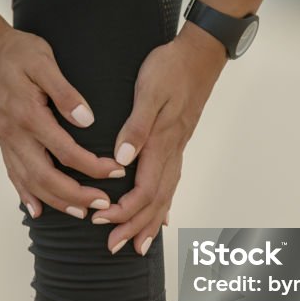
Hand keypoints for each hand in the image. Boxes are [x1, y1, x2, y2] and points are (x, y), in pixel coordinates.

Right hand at [0, 26, 125, 218]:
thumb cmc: (16, 51)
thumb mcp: (43, 61)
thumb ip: (64, 92)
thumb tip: (86, 120)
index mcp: (29, 115)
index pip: (66, 152)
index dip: (93, 166)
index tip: (116, 171)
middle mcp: (15, 134)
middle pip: (46, 177)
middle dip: (76, 195)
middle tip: (103, 204)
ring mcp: (6, 140)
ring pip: (30, 181)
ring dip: (56, 201)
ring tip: (81, 212)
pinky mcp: (2, 141)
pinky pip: (13, 173)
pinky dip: (26, 194)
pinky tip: (37, 209)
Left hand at [90, 22, 227, 253]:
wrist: (200, 54)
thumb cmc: (171, 69)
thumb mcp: (149, 92)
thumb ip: (136, 126)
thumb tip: (122, 159)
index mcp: (162, 144)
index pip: (143, 191)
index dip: (122, 210)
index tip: (100, 219)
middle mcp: (172, 153)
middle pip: (154, 202)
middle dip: (133, 227)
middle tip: (113, 246)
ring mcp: (177, 150)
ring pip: (165, 196)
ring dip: (149, 222)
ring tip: (136, 245)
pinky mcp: (177, 143)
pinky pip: (171, 183)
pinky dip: (163, 204)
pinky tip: (160, 216)